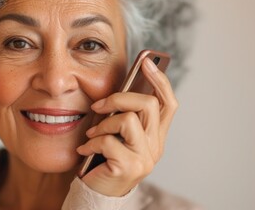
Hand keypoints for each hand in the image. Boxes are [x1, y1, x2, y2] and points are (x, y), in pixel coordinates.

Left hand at [76, 58, 177, 196]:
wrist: (99, 192)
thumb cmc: (106, 159)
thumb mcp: (119, 134)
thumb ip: (126, 115)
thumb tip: (120, 90)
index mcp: (156, 135)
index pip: (168, 103)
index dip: (160, 81)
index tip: (146, 62)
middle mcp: (156, 146)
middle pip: (149, 105)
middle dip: (120, 98)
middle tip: (99, 105)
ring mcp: (145, 158)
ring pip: (129, 120)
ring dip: (104, 123)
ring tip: (92, 134)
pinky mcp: (129, 167)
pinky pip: (108, 141)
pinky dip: (92, 142)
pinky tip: (85, 149)